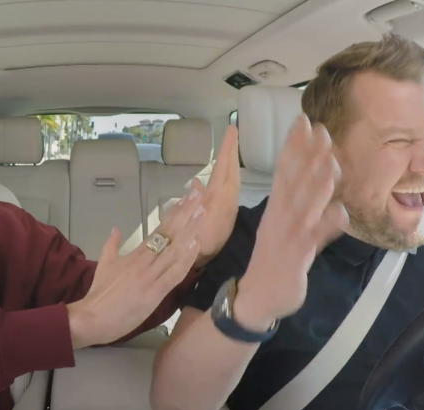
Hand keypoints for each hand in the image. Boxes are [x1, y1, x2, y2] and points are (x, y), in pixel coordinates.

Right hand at [68, 189, 205, 348]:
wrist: (90, 317)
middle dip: (184, 214)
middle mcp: (144, 261)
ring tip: (201, 212)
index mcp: (135, 255)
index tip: (185, 198)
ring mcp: (150, 276)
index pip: (158, 230)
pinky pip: (173, 274)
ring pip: (173, 250)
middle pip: (168, 234)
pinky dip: (185, 259)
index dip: (173, 214)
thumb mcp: (104, 265)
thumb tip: (115, 229)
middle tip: (198, 195)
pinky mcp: (154, 292)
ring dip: (189, 231)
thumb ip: (111, 246)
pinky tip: (194, 246)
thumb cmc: (99, 295)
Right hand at [180, 126, 240, 266]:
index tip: (232, 130)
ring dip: (229, 162)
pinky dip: (222, 178)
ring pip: (230, 179)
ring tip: (227, 146)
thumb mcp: (191, 223)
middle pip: (230, 171)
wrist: (198, 265)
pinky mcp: (225, 215)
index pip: (224, 168)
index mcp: (217, 199)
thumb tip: (196, 184)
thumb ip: (193, 203)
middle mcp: (225, 201)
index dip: (227, 149)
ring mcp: (226, 207)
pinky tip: (211, 176)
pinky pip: (225, 190)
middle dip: (231, 151)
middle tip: (232, 132)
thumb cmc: (194, 245)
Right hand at [239, 115, 347, 323]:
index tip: (303, 121)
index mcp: (275, 209)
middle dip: (307, 155)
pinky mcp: (296, 257)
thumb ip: (297, 203)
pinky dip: (326, 226)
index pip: (283, 170)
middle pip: (294, 181)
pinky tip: (341, 213)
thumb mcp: (280, 226)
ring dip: (317, 184)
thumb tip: (314, 178)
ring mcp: (288, 236)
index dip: (293, 145)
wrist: (256, 296)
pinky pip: (314, 239)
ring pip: (304, 206)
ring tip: (331, 161)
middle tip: (320, 129)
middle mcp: (279, 217)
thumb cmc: (273, 259)